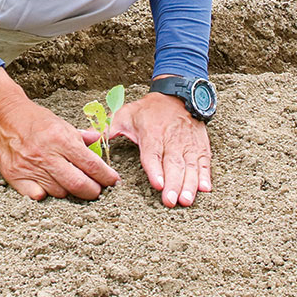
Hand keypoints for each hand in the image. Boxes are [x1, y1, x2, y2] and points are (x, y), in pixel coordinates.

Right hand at [0, 68, 119, 200]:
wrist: (2, 116)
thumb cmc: (33, 119)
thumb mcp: (61, 123)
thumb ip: (81, 137)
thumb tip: (99, 144)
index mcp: (60, 139)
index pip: (91, 164)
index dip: (106, 176)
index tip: (113, 181)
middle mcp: (46, 155)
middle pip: (78, 184)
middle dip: (93, 191)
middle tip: (97, 190)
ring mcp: (30, 168)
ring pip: (60, 192)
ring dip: (69, 191)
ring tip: (69, 182)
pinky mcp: (16, 177)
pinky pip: (37, 196)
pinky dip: (46, 194)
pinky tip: (48, 186)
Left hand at [83, 90, 211, 207]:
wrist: (177, 94)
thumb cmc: (149, 110)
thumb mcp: (126, 114)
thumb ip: (109, 128)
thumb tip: (91, 139)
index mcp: (152, 133)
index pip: (153, 153)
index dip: (155, 169)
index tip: (157, 184)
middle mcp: (171, 139)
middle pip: (172, 164)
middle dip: (173, 184)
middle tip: (171, 201)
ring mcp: (188, 144)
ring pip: (190, 166)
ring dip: (189, 184)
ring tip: (186, 200)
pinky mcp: (200, 146)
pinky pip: (204, 162)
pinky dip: (205, 175)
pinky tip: (205, 189)